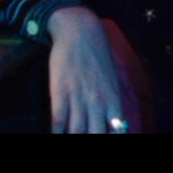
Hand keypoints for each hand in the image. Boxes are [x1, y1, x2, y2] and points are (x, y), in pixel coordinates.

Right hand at [46, 6, 124, 132]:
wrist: (81, 31)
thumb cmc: (98, 55)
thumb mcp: (112, 78)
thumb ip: (112, 100)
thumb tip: (114, 121)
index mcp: (114, 98)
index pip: (117, 129)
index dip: (111, 137)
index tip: (105, 140)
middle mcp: (98, 101)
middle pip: (95, 134)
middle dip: (91, 140)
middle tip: (85, 141)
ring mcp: (79, 96)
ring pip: (76, 130)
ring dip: (72, 137)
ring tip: (70, 140)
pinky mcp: (60, 91)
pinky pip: (58, 119)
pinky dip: (56, 132)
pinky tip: (55, 135)